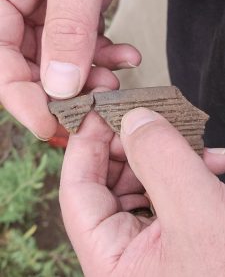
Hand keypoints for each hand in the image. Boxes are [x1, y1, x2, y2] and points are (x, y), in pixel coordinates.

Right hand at [0, 0, 139, 138]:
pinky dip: (108, 57)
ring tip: (113, 82)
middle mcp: (26, 6)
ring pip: (66, 62)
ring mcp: (54, 12)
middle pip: (33, 67)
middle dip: (66, 92)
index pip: (2, 60)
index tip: (48, 126)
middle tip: (93, 104)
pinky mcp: (81, 14)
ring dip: (92, 78)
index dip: (22, 98)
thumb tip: (61, 87)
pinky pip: (89, 46)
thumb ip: (68, 28)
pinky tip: (128, 57)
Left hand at [60, 108, 224, 276]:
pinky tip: (213, 161)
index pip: (76, 190)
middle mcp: (123, 251)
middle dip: (131, 144)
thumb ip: (161, 161)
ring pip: (140, 181)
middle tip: (152, 118)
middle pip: (109, 181)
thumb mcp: (198, 215)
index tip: (100, 109)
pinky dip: (186, 170)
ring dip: (165, 155)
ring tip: (194, 141)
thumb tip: (134, 120)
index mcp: (110, 259)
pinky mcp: (173, 234)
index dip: (85, 144)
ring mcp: (149, 242)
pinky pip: (167, 191)